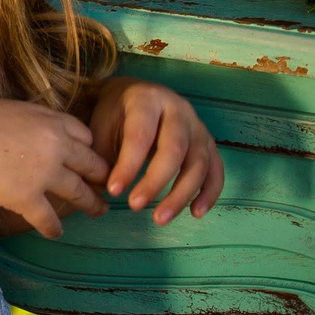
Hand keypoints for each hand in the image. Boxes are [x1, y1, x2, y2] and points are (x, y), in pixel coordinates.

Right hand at [0, 97, 112, 239]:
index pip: (84, 135)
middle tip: (106, 187)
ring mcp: (44, 173)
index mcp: (48, 119)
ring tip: (98, 211)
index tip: (89, 160)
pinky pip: (50, 219)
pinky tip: (55, 233)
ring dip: (91, 205)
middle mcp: (55, 145)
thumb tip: (26, 133)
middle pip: (91, 164)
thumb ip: (26, 122)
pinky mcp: (28, 198)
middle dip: (101, 177)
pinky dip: (54, 228)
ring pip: (79, 193)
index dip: (89, 149)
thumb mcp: (6, 109)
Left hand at [88, 78, 224, 224]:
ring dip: (181, 194)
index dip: (127, 165)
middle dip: (155, 181)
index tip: (113, 191)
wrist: (135, 95)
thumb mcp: (102, 125)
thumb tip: (99, 190)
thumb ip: (101, 155)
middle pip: (174, 149)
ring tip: (160, 219)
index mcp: (147, 100)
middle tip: (135, 206)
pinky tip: (195, 213)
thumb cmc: (115, 114)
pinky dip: (209, 193)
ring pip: (198, 163)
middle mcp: (178, 110)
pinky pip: (216, 171)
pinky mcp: (210, 144)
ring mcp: (198, 127)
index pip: (140, 135)